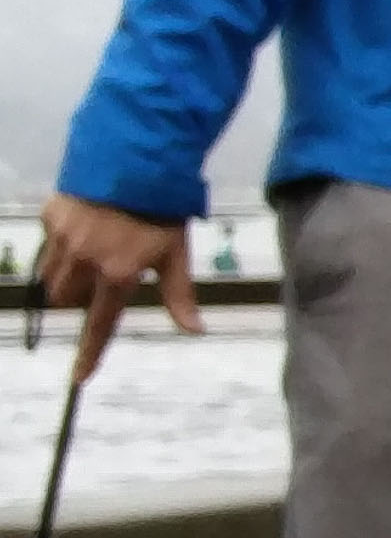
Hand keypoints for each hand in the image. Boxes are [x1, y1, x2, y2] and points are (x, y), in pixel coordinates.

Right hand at [34, 192, 197, 382]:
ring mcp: (64, 240)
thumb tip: (195, 330)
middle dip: (82, 297)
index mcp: (119, 274)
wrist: (137, 160)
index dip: (90, 353)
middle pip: (69, 301)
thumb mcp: (176, 253)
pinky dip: (61, 247)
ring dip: (69, 275)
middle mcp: (85, 262)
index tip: (79, 378)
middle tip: (104, 275)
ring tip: (95, 252)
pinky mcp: (52, 217)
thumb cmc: (162, 210)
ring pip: (53, 277)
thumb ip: (179, 294)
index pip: (100, 324)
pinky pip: (48, 246)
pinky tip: (83, 230)